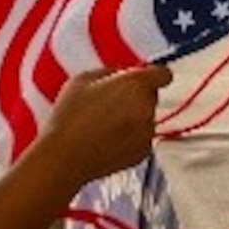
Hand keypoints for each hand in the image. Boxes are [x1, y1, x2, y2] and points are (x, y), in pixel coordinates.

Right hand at [41, 64, 173, 181]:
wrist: (64, 157)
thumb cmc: (70, 116)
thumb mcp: (83, 79)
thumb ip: (110, 71)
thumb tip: (121, 73)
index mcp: (136, 85)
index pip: (163, 74)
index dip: (153, 74)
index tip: (142, 77)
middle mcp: (147, 108)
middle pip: (151, 96)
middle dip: (135, 96)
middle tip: (108, 102)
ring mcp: (147, 133)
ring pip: (145, 118)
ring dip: (132, 118)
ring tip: (102, 124)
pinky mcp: (143, 153)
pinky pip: (141, 137)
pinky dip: (129, 137)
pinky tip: (106, 139)